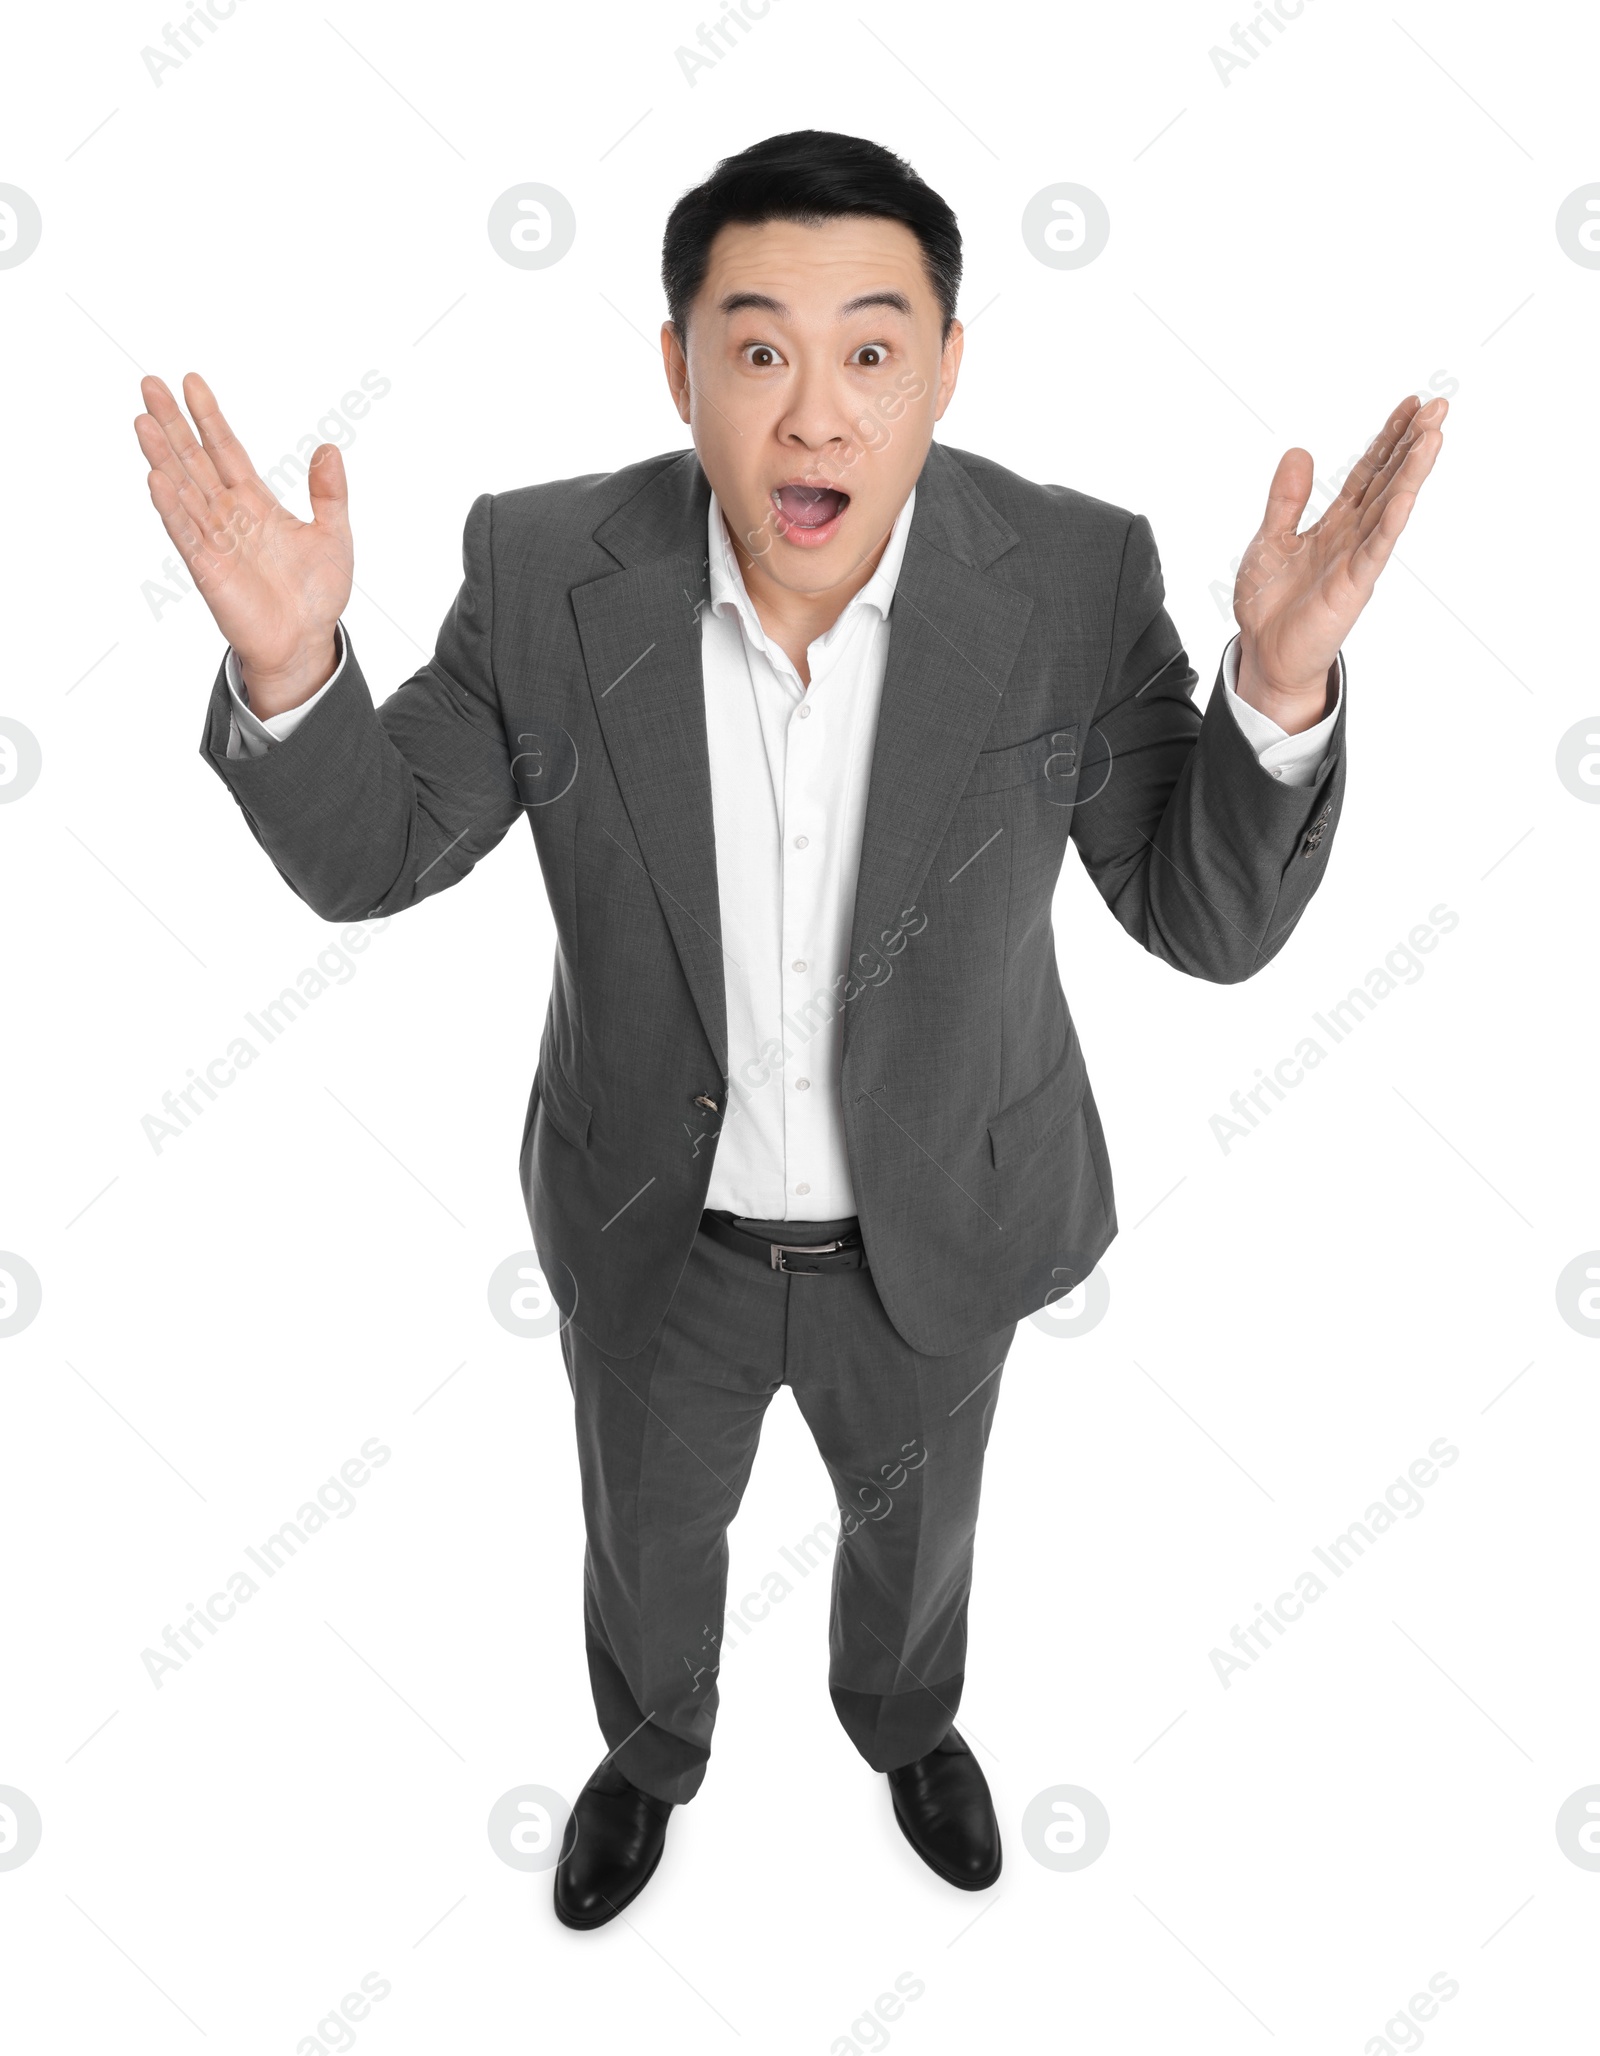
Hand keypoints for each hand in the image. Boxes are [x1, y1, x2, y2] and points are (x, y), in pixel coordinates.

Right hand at [135, 372, 352, 716]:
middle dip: (173, 423)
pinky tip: (156, 479)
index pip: (226, 449)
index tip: (191, 381)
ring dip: (162, 457)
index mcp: (255, 502)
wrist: (306, 642)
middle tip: (149, 383)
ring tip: (142, 421)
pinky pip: (186, 533)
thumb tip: (329, 448)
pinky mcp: (209, 569)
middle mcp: (228, 515)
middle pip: (194, 460)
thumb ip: (329, 493)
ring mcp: (214, 539)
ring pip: (182, 490)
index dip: (209, 417)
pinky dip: (172, 508)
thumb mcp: (333, 535)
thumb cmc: (316, 594)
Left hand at [1233, 392, 1447, 731]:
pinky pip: (1374, 551)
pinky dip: (1389, 524)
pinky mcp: (1351, 587)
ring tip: (1434, 436)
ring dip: (1412, 473)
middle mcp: (1353, 536)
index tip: (1412, 404)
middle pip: (1389, 481)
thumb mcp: (1271, 539)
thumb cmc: (1270, 604)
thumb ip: (1287, 499)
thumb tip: (1299, 451)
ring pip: (1390, 508)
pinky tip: (1406, 496)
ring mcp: (1356, 560)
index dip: (1389, 437)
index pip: (1369, 472)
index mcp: (1335, 523)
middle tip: (1440, 406)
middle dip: (1413, 444)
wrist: (1263, 653)